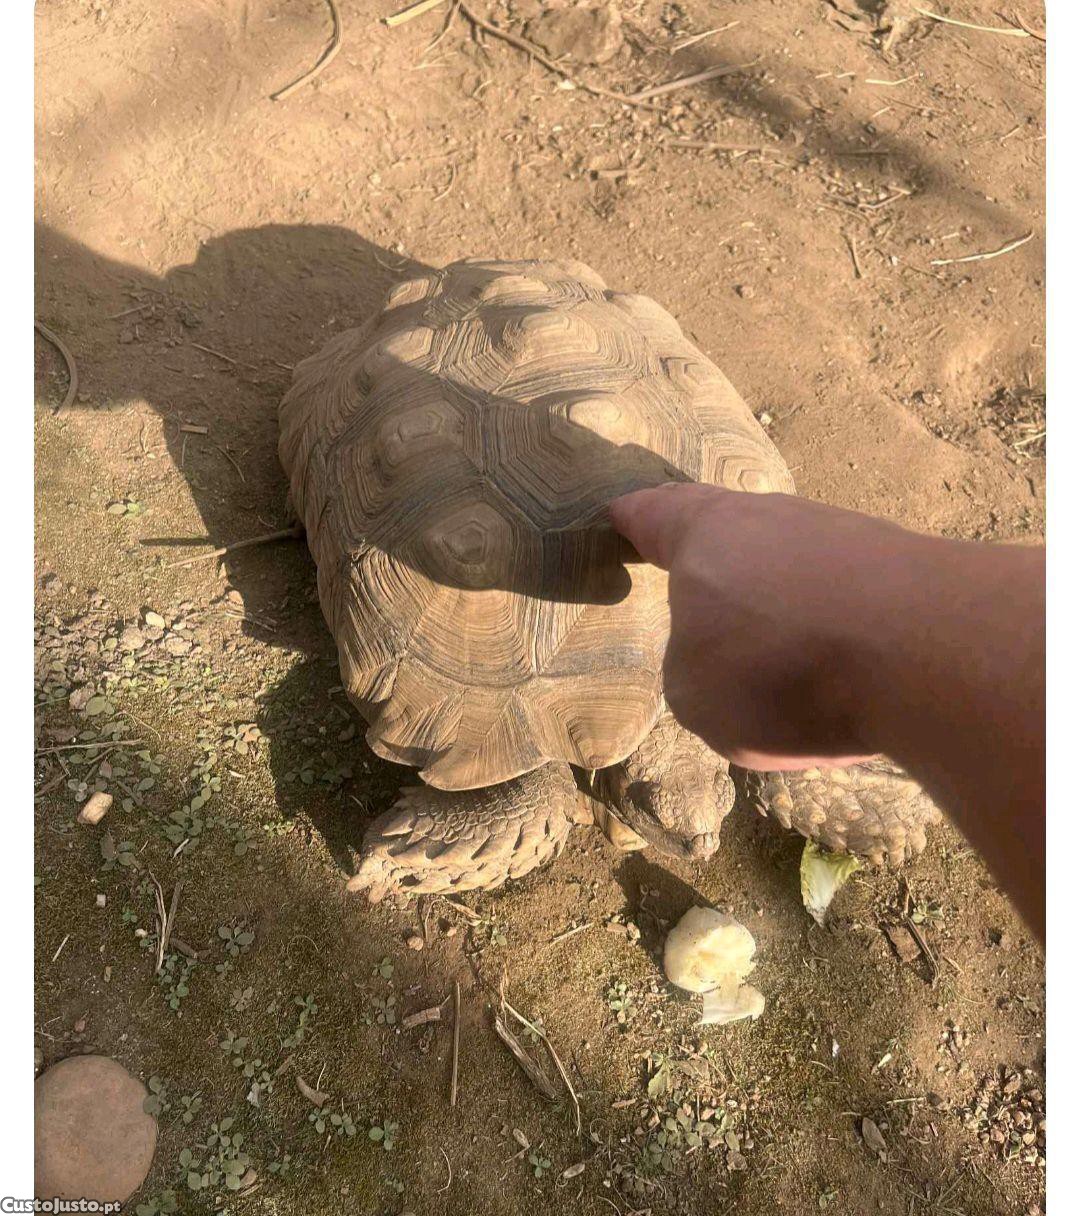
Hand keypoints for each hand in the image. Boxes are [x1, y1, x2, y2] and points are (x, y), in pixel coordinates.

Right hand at [609, 484, 919, 768]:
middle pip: (727, 534)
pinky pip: (842, 598)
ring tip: (776, 668)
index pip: (652, 514)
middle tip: (695, 600)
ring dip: (776, 606)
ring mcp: (840, 535)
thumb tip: (730, 658)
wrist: (928, 653)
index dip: (631, 519)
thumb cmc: (780, 666)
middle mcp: (770, 516)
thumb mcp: (693, 694)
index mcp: (704, 531)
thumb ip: (693, 669)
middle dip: (712, 566)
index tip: (617, 515)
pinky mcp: (897, 566)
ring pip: (788, 565)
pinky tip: (838, 677)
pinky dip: (829, 631)